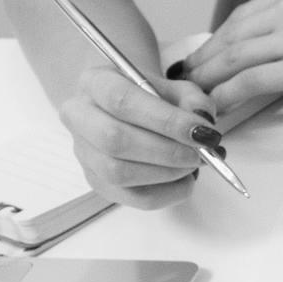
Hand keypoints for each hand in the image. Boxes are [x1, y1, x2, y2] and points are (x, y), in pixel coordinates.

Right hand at [59, 66, 218, 209]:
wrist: (131, 109)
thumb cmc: (154, 97)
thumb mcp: (176, 87)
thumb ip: (193, 100)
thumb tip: (203, 123)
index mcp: (94, 84)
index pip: (122, 101)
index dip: (166, 120)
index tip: (203, 132)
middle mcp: (79, 118)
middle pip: (114, 140)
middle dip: (167, 151)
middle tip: (201, 153)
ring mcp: (85, 154)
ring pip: (119, 173)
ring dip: (168, 173)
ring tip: (195, 163)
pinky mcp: (98, 182)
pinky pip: (134, 198)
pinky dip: (169, 193)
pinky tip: (186, 178)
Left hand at [182, 0, 282, 108]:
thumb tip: (266, 56)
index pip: (240, 18)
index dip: (215, 43)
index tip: (200, 61)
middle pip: (230, 36)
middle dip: (202, 63)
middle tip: (182, 84)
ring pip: (233, 58)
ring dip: (206, 81)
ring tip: (191, 100)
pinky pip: (250, 80)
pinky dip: (226, 95)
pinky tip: (216, 106)